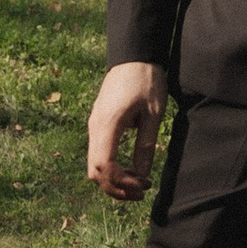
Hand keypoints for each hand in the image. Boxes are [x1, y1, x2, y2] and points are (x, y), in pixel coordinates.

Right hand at [87, 60, 167, 200]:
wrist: (133, 55)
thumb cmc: (147, 80)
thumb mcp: (153, 114)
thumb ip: (146, 145)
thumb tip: (142, 176)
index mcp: (108, 124)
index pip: (104, 166)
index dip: (121, 183)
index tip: (143, 185)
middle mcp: (95, 128)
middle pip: (94, 172)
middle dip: (116, 188)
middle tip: (141, 192)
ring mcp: (93, 126)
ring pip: (93, 166)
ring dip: (112, 180)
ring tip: (137, 183)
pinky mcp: (97, 124)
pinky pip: (97, 154)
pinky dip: (110, 168)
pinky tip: (130, 170)